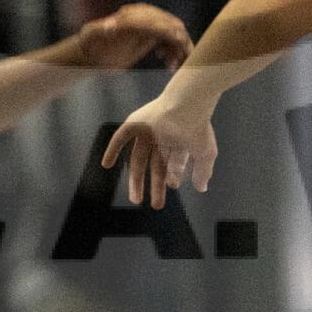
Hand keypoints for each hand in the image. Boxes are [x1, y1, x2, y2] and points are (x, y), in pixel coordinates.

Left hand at [73, 4, 192, 70]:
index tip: (181, 44)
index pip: (155, 21)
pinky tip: (170, 64)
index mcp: (132, 16)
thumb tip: (109, 26)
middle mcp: (143, 16)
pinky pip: (169, 40)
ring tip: (176, 66)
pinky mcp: (150, 34)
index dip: (169, 32)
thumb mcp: (93, 37)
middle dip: (180, 42)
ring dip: (179, 48)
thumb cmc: (92, 44)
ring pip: (173, 33)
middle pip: (170, 25)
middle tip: (184, 60)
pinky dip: (174, 51)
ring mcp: (148, 24)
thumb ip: (100, 30)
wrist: (93, 51)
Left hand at [102, 93, 217, 208]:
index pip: (172, 164)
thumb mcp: (205, 153)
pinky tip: (107, 164)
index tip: (172, 187)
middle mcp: (161, 138)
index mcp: (176, 143)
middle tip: (156, 204)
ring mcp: (147, 132)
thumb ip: (203, 171)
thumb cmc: (196, 128)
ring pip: (138, 159)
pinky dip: (113, 150)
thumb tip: (202, 188)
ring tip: (136, 199)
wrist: (186, 106)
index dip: (172, 177)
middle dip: (155, 186)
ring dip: (136, 180)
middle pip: (155, 166)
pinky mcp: (135, 124)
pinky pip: (121, 138)